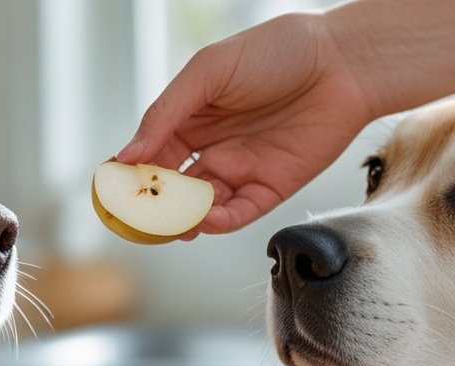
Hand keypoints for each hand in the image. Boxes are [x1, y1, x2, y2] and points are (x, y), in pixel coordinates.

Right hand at [115, 12, 378, 236]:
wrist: (342, 61)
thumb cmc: (277, 51)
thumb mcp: (209, 72)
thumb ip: (166, 114)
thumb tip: (126, 154)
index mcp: (192, 117)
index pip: (151, 154)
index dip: (131, 173)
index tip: (112, 189)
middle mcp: (214, 147)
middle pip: (173, 188)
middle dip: (154, 205)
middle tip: (137, 218)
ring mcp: (241, 169)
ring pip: (201, 207)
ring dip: (184, 219)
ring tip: (171, 224)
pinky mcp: (271, 187)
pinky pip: (238, 213)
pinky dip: (218, 222)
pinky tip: (205, 220)